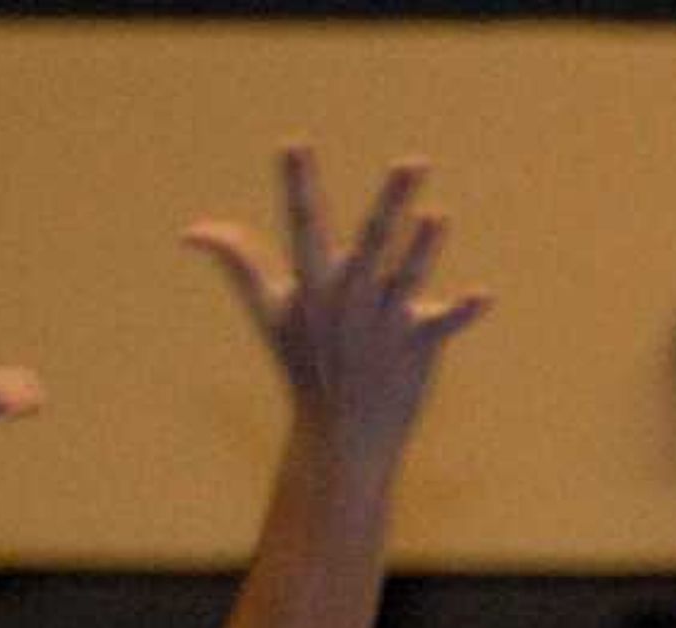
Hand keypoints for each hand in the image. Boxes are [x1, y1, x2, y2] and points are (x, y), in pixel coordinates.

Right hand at [185, 147, 488, 464]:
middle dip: (390, 201)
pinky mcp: (418, 347)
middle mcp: (350, 297)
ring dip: (422, 248)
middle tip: (415, 162)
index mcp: (314, 283)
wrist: (343, 434)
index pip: (303, 223)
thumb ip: (238, 263)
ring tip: (437, 216)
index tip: (295, 145)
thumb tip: (190, 232)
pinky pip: (444, 326)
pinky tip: (484, 297)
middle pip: (371, 239)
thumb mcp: (269, 313)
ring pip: (407, 277)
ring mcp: (385, 323)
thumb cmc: (306, 365)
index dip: (299, 184)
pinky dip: (462, 313)